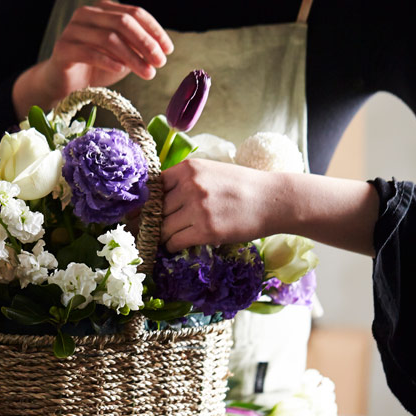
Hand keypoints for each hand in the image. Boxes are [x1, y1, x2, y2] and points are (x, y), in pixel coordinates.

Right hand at [12, 0, 172, 117]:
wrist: (64, 83)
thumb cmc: (96, 67)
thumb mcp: (122, 55)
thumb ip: (137, 48)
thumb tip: (161, 50)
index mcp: (103, 9)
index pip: (134, 13)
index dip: (154, 30)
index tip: (168, 50)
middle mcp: (87, 14)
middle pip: (123, 22)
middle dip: (145, 43)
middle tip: (160, 62)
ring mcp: (73, 30)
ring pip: (109, 38)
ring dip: (132, 57)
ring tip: (147, 73)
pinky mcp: (63, 48)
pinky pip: (90, 52)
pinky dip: (109, 61)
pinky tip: (121, 71)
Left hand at [158, 159, 379, 256]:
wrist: (273, 200)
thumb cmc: (241, 186)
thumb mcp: (210, 172)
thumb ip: (184, 181)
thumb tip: (154, 200)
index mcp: (188, 168)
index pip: (153, 187)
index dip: (147, 203)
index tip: (141, 213)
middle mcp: (190, 186)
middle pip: (155, 210)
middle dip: (153, 222)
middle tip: (151, 230)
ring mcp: (198, 208)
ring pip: (162, 228)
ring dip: (163, 236)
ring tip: (168, 238)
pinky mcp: (206, 230)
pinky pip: (175, 242)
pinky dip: (172, 246)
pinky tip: (178, 245)